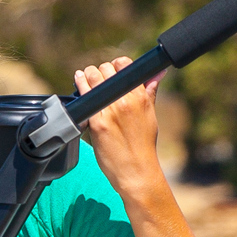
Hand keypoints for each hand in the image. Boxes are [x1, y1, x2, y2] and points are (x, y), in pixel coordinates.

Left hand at [70, 57, 167, 193]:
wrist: (136, 171)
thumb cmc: (143, 146)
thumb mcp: (150, 115)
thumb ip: (150, 92)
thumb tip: (158, 73)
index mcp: (140, 97)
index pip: (125, 65)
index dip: (117, 65)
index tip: (113, 71)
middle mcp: (126, 100)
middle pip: (106, 69)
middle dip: (101, 71)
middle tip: (98, 78)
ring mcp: (110, 110)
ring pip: (93, 78)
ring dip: (88, 75)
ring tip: (87, 77)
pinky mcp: (96, 122)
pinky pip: (85, 95)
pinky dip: (81, 85)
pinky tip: (79, 80)